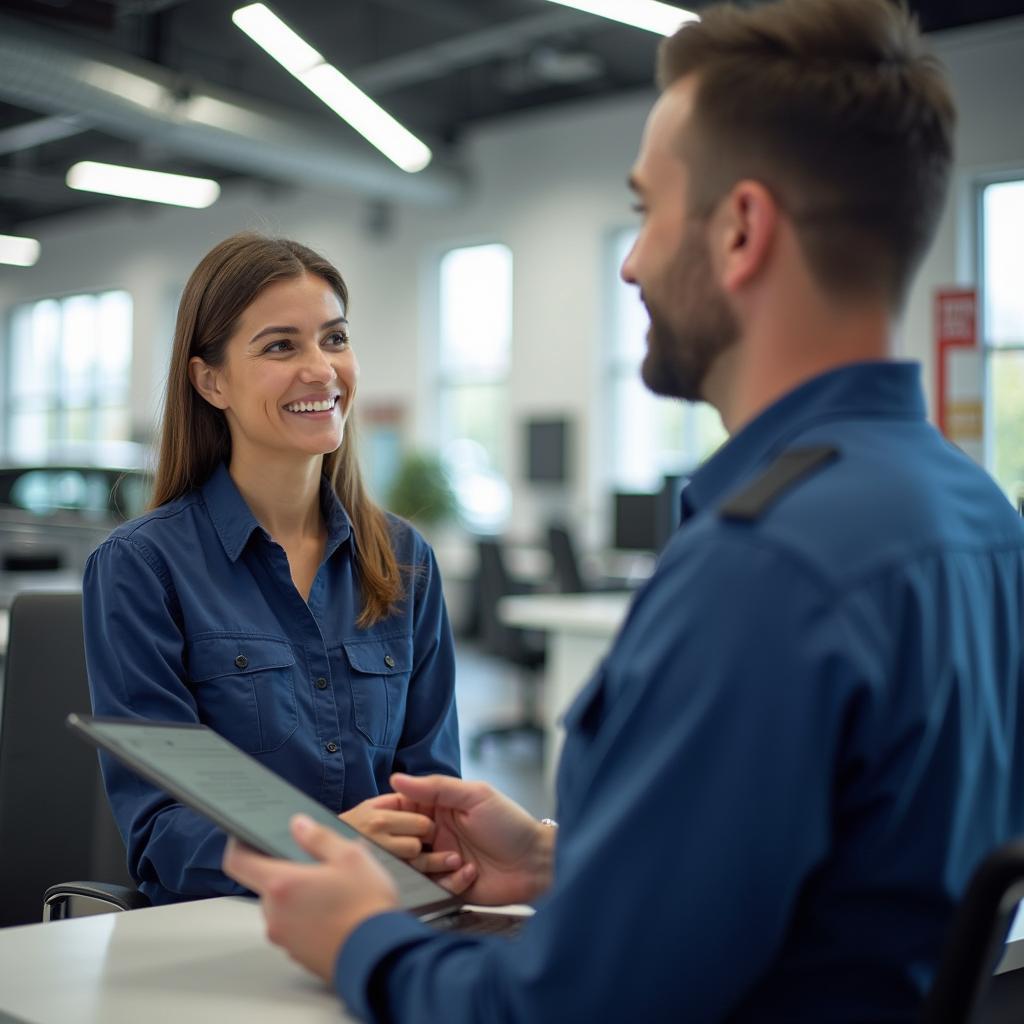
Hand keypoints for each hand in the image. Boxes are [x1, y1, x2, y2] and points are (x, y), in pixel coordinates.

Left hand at [223, 814, 398, 981]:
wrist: (381, 957)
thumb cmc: (366, 907)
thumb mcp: (350, 857)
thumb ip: (319, 837)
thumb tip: (298, 825)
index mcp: (281, 885)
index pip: (238, 862)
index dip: (238, 845)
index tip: (246, 836)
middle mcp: (275, 914)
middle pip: (267, 885)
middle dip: (287, 872)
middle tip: (316, 864)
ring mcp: (285, 939)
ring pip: (282, 907)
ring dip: (299, 896)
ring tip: (335, 890)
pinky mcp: (298, 956)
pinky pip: (295, 928)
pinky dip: (308, 918)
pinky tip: (337, 913)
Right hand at [389, 773, 555, 905]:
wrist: (536, 862)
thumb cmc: (510, 823)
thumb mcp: (475, 796)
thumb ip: (436, 787)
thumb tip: (396, 778)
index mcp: (438, 809)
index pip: (401, 809)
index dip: (392, 816)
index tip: (385, 820)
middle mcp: (435, 835)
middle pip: (400, 841)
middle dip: (408, 844)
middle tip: (427, 841)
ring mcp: (441, 861)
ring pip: (413, 867)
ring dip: (433, 864)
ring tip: (457, 859)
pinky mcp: (449, 887)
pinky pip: (434, 887)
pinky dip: (451, 881)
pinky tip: (471, 873)